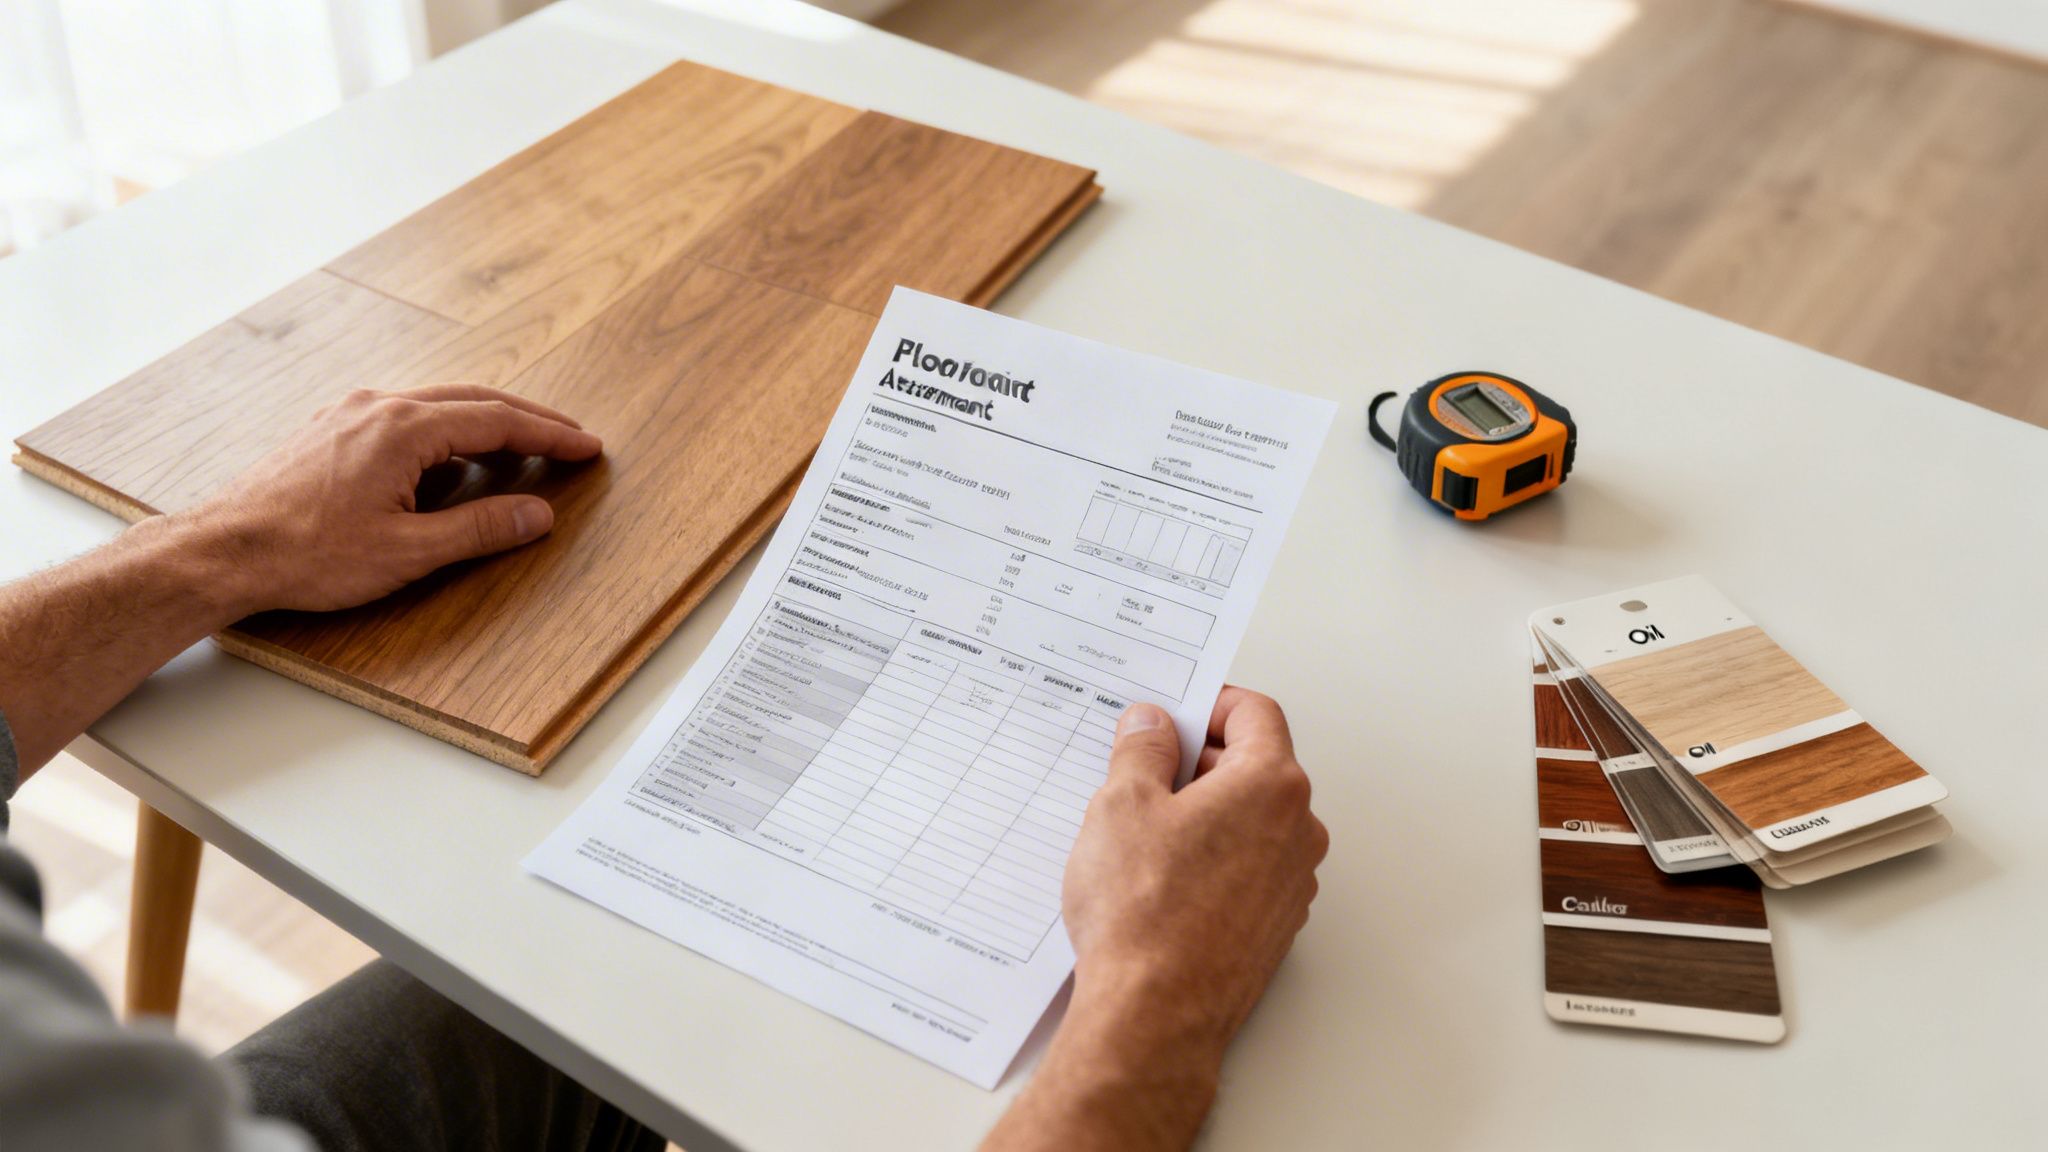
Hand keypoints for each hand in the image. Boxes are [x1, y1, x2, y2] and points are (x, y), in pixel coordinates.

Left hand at [177, 384, 601, 614]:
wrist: (223, 549)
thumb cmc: (306, 554)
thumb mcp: (407, 552)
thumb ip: (480, 529)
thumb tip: (538, 514)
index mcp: (404, 428)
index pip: (498, 420)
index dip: (550, 434)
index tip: (587, 446)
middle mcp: (378, 406)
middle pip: (473, 399)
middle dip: (527, 418)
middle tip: (567, 438)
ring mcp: (350, 413)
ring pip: (437, 403)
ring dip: (485, 420)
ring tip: (518, 447)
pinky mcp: (331, 429)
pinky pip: (406, 414)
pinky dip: (446, 428)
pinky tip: (450, 456)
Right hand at [982, 687, 1325, 1151]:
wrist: (1155, 1013)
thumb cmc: (1144, 913)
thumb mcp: (1121, 805)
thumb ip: (1141, 749)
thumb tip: (1151, 724)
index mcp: (1271, 785)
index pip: (1255, 713)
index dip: (1208, 703)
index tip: (1171, 714)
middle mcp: (1297, 831)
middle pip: (1255, 765)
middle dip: (1199, 760)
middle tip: (1141, 770)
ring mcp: (1292, 882)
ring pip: (1251, 821)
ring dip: (1205, 812)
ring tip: (1143, 834)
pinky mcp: (1275, 924)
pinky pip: (1247, 867)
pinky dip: (1212, 857)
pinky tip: (1161, 879)